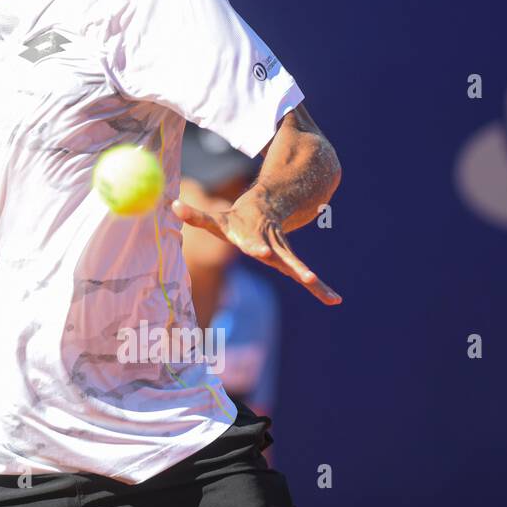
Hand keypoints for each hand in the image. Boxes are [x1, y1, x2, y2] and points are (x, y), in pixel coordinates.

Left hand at [170, 190, 340, 305]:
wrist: (267, 208)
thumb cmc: (236, 220)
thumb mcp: (217, 219)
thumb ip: (195, 216)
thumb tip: (172, 205)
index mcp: (252, 236)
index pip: (253, 243)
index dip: (256, 247)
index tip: (261, 252)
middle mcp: (271, 246)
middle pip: (283, 258)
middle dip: (294, 267)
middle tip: (305, 276)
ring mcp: (284, 253)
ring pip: (299, 268)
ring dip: (312, 280)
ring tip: (326, 292)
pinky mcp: (291, 262)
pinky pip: (305, 276)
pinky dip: (320, 289)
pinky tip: (334, 300)